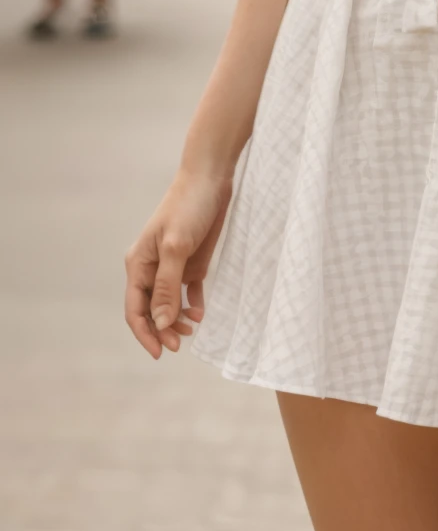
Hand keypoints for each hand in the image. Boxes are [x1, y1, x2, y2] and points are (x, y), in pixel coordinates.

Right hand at [124, 168, 232, 358]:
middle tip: (181, 343)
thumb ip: (167, 287)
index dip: (145, 333)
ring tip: (193, 328)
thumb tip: (159, 323)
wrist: (211, 178)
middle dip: (162, 329)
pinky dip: (192, 304)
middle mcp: (152, 267)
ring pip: (169, 303)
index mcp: (139, 263)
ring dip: (177, 319)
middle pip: (151, 309)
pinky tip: (200, 312)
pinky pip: (188, 291)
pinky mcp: (192, 261)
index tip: (161, 352)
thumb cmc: (189, 207)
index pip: (135, 308)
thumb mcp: (176, 248)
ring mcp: (172, 265)